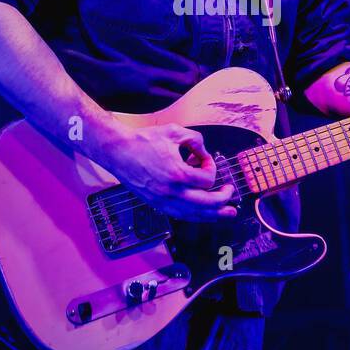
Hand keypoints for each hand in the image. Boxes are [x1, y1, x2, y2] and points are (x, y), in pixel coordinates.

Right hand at [94, 123, 237, 221]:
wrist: (118, 151)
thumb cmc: (143, 141)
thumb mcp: (174, 132)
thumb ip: (195, 139)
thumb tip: (204, 150)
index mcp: (178, 174)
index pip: (207, 179)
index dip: (211, 167)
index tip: (204, 158)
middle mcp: (172, 192)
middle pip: (207, 203)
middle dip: (223, 200)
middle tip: (230, 194)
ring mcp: (163, 201)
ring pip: (194, 214)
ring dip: (213, 215)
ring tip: (226, 214)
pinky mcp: (156, 204)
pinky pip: (181, 215)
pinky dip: (195, 216)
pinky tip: (203, 215)